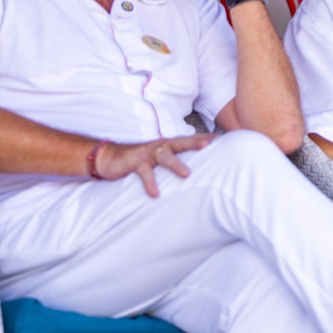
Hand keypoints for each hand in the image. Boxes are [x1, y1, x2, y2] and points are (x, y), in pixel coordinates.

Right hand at [92, 134, 210, 197]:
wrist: (109, 157)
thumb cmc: (142, 159)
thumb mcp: (161, 158)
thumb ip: (178, 160)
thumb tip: (199, 169)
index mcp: (170, 145)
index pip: (190, 140)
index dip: (205, 138)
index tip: (222, 139)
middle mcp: (161, 146)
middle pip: (181, 142)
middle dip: (195, 142)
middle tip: (209, 145)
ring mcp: (148, 152)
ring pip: (164, 155)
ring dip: (176, 164)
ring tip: (187, 174)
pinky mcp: (134, 161)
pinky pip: (144, 172)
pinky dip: (150, 183)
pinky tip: (155, 194)